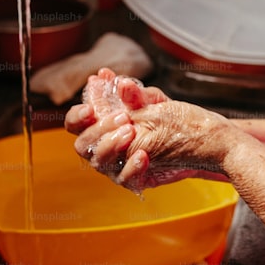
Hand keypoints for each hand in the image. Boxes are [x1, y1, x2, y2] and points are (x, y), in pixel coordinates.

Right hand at [62, 68, 163, 183]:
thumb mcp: (151, 101)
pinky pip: (125, 179)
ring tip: (132, 130)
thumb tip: (122, 84)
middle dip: (99, 130)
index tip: (90, 109)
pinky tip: (144, 155)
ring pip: (99, 162)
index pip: (74, 124)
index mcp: (99, 125)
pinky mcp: (132, 180)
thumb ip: (135, 94)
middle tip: (123, 117)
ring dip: (112, 145)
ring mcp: (114, 166)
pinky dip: (132, 168)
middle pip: (82, 145)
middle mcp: (101, 148)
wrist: (190, 138)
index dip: (76, 117)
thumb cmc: (163, 116)